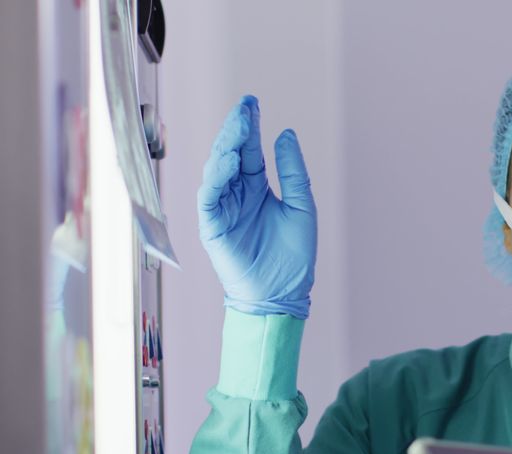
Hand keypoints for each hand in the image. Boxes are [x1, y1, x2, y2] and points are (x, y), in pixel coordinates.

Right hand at [198, 95, 316, 318]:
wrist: (283, 292)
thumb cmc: (293, 255)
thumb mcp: (301, 206)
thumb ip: (292, 171)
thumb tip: (286, 134)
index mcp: (256, 188)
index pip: (249, 150)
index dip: (250, 126)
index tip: (252, 102)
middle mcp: (236, 195)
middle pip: (230, 154)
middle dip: (236, 129)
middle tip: (245, 107)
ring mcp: (223, 209)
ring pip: (217, 170)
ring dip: (225, 147)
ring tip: (238, 128)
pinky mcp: (213, 226)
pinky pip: (210, 197)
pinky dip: (217, 177)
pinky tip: (228, 161)